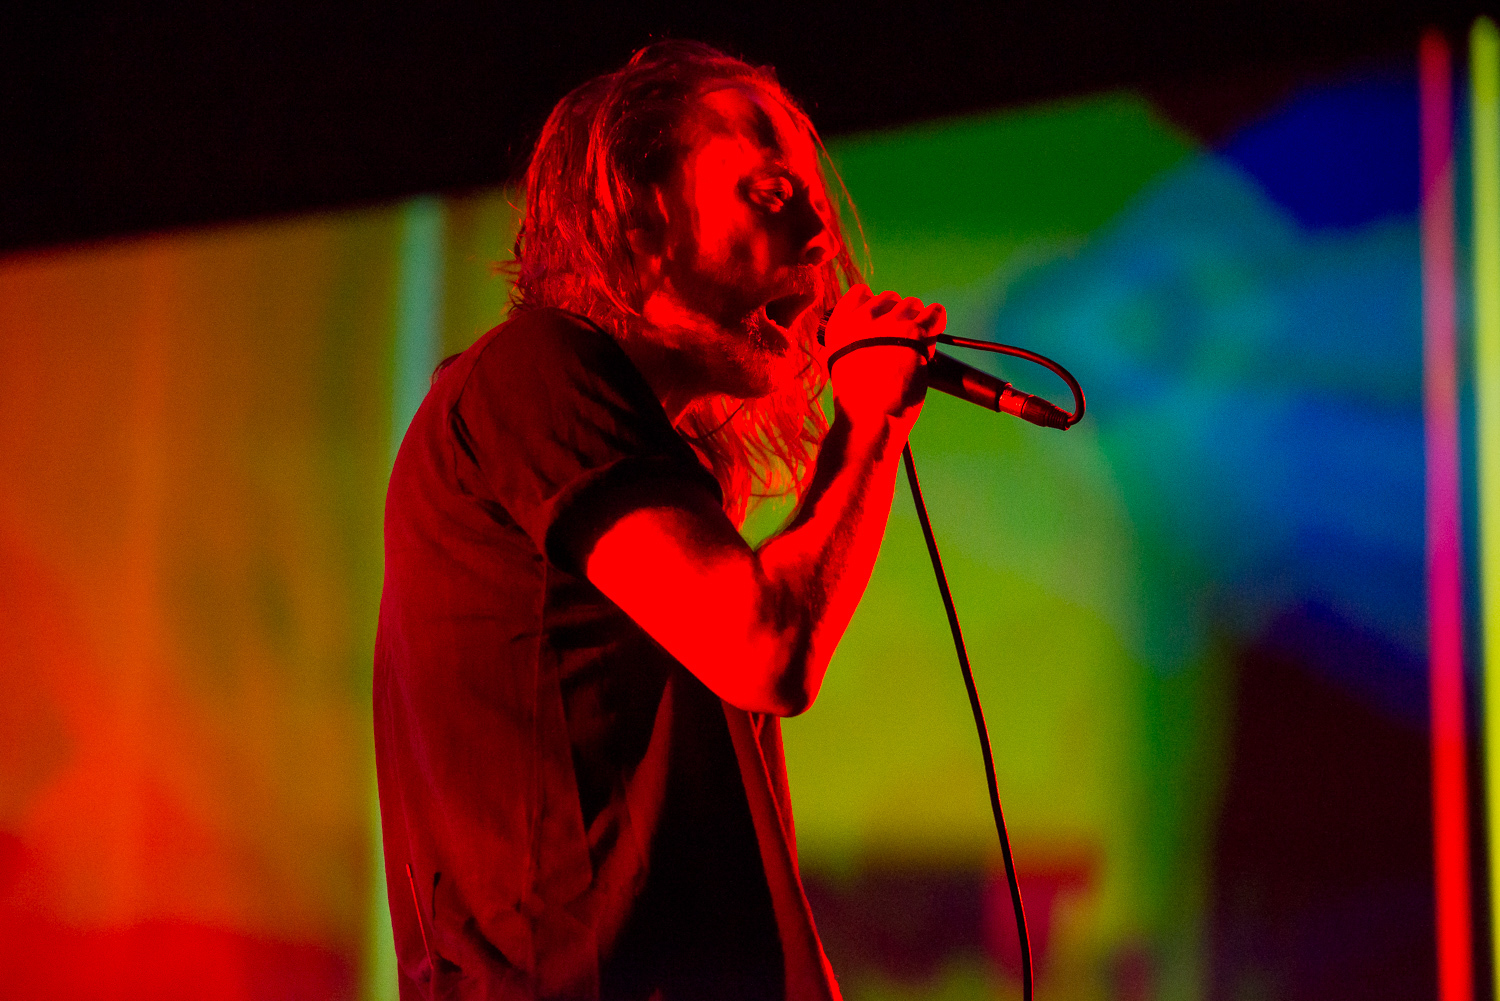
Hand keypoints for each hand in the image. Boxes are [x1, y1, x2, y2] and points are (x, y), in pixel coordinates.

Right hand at [822, 284, 945, 431]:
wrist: (870, 417)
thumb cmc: (856, 401)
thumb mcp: (840, 362)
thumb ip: (854, 340)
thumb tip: (875, 332)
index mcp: (840, 324)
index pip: (861, 293)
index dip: (875, 304)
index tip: (881, 320)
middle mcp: (863, 317)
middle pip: (890, 297)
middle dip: (898, 313)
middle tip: (901, 337)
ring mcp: (889, 322)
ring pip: (912, 304)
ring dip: (917, 319)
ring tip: (916, 342)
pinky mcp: (914, 332)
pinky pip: (934, 312)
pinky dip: (936, 320)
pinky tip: (934, 331)